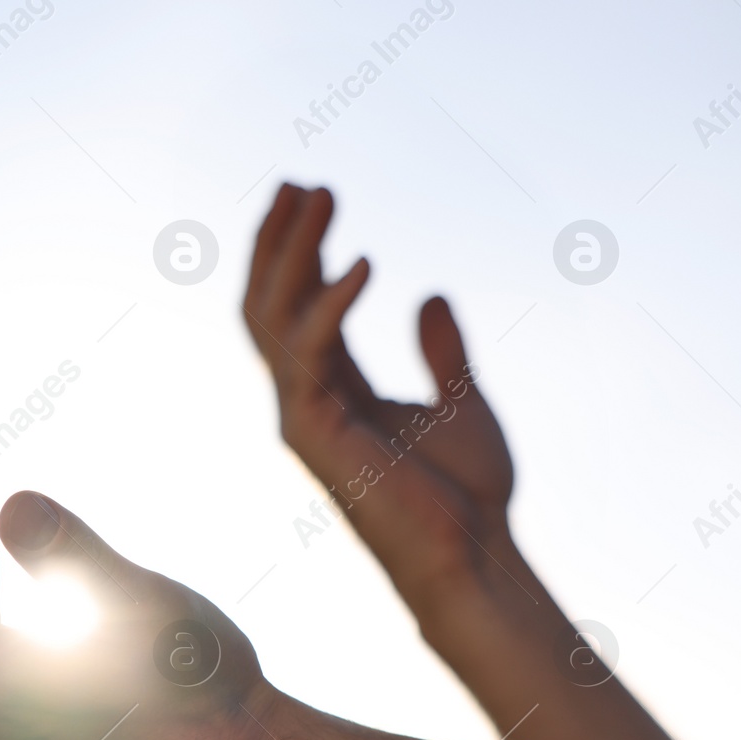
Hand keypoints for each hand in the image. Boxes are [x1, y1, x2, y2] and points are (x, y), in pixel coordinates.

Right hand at [245, 185, 708, 739]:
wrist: (470, 558)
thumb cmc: (466, 497)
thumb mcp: (462, 402)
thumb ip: (440, 350)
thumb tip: (430, 294)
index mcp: (333, 391)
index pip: (298, 307)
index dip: (301, 251)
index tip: (313, 194)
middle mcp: (303, 399)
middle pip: (269, 303)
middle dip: (280, 240)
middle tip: (302, 181)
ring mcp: (300, 415)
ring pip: (274, 318)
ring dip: (293, 253)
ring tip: (319, 197)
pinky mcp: (313, 432)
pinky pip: (308, 354)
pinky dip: (330, 305)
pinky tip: (365, 263)